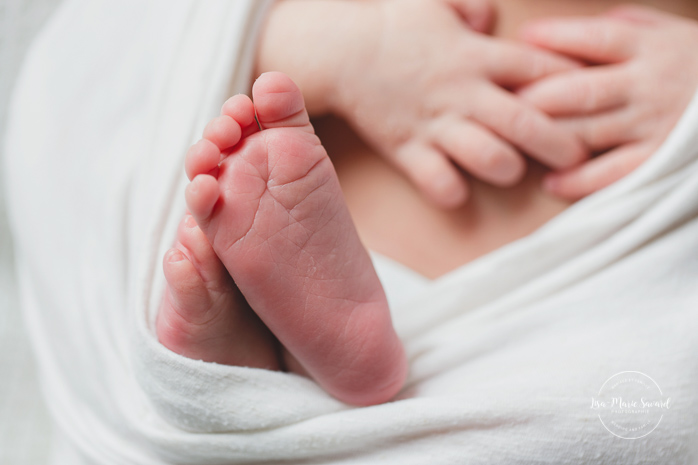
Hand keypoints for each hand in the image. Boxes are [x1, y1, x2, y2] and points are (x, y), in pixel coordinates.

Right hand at [326, 0, 587, 207]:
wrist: (339, 51)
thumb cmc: (392, 24)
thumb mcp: (437, 0)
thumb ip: (474, 6)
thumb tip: (492, 21)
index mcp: (477, 55)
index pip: (541, 69)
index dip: (572, 84)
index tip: (589, 98)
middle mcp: (463, 92)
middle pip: (527, 122)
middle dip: (561, 144)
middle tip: (579, 157)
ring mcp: (435, 124)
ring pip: (490, 158)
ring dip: (509, 169)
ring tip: (512, 169)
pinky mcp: (407, 150)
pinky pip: (438, 183)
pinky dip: (453, 193)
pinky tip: (458, 189)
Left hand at [518, 5, 697, 199]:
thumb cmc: (697, 64)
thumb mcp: (671, 32)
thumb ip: (625, 27)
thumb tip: (565, 33)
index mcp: (649, 47)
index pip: (595, 38)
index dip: (554, 39)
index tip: (520, 42)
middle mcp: (648, 84)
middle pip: (579, 90)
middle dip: (536, 97)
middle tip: (501, 104)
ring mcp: (653, 123)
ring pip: (588, 131)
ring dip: (547, 138)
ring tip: (514, 143)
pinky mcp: (659, 159)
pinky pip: (613, 172)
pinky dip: (580, 180)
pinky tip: (552, 182)